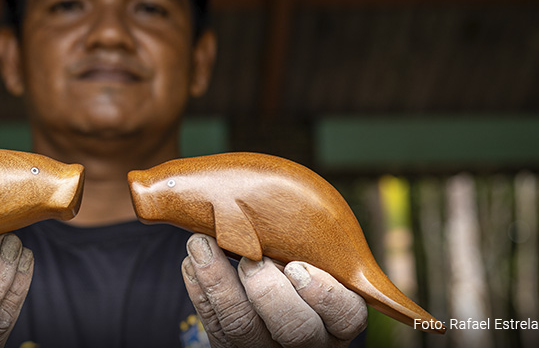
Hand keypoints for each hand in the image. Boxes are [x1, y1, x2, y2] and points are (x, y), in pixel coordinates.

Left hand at [182, 234, 366, 347]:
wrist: (262, 308)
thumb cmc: (297, 275)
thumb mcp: (316, 267)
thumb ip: (306, 250)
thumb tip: (275, 204)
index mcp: (337, 321)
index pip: (345, 315)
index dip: (322, 293)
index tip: (296, 266)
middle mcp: (308, 342)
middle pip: (295, 330)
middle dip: (268, 291)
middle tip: (250, 260)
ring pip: (242, 327)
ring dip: (219, 281)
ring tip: (202, 244)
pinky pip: (212, 324)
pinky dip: (200, 289)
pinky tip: (193, 261)